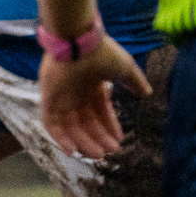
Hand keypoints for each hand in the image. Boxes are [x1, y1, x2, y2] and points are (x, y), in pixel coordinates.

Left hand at [38, 36, 151, 159]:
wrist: (78, 42)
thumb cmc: (102, 53)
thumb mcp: (124, 68)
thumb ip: (134, 82)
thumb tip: (147, 93)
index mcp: (92, 86)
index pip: (100, 112)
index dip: (109, 127)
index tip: (118, 141)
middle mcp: (76, 94)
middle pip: (86, 122)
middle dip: (98, 138)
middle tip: (109, 153)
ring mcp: (61, 97)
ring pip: (71, 127)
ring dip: (83, 142)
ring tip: (98, 154)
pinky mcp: (48, 99)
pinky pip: (52, 123)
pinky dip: (61, 138)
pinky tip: (73, 150)